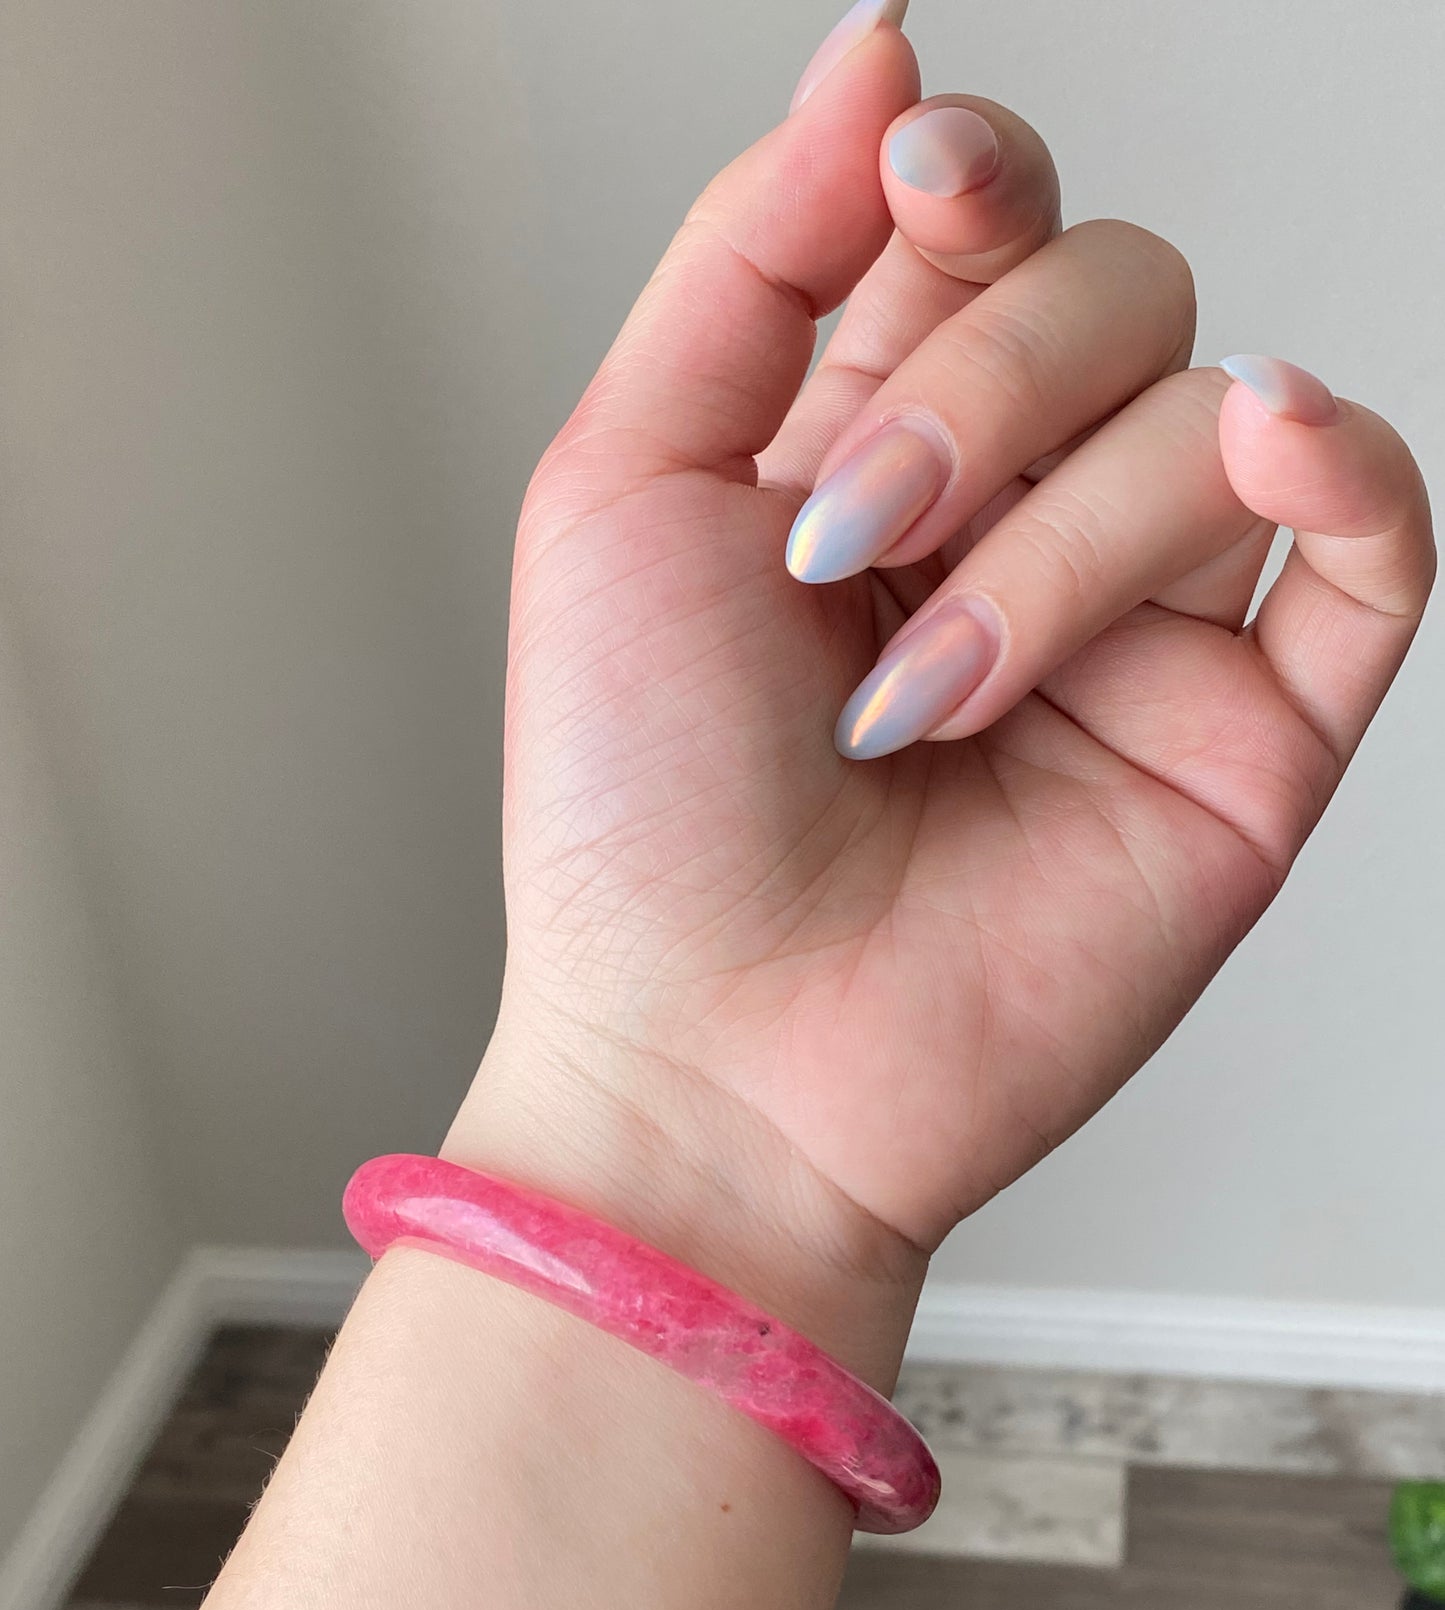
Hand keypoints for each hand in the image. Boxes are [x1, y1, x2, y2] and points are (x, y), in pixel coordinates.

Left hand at [449, 18, 1433, 1382]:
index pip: (984, 225)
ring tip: (922, 700)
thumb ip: (756, 260)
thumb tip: (885, 52)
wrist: (716, 1061)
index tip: (920, 194)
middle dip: (979, 385)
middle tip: (849, 548)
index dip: (972, 179)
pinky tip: (1268, 439)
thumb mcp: (624, 489)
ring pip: (1208, 414)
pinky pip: (1375, 543)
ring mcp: (1145, 625)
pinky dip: (1343, 461)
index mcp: (873, 445)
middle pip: (1114, 290)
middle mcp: (1021, 517)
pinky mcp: (1249, 735)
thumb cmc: (640, 816)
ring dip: (1056, 536)